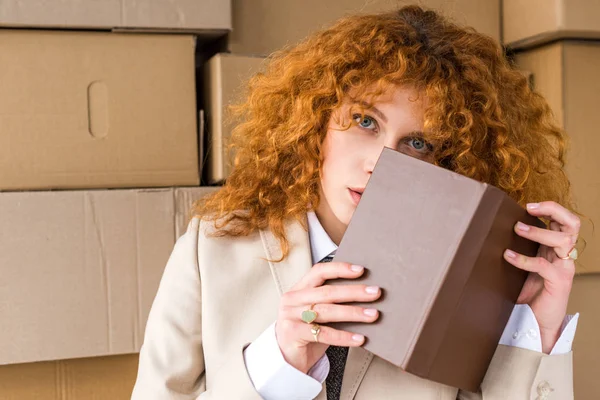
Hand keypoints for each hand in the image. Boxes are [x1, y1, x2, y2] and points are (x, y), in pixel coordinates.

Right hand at [275, 262, 380, 373]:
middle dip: (354, 291)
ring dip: (353, 312)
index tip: (361, 270)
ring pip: (327, 311)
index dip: (340, 269)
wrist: (287, 360)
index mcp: (298, 289)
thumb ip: (332, 302)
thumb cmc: (307, 334)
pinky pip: (323, 334)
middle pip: (327, 292)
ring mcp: (290, 316)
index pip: (319, 272)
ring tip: (373, 315)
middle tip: (375, 293)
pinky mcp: (292, 334)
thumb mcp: (317, 314)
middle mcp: (292, 300)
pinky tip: (360, 338)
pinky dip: (344, 336)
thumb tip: (365, 295)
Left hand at [503, 201, 579, 353]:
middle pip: (572, 224)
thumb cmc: (527, 293)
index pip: (565, 220)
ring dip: (538, 232)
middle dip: (553, 210)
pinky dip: (524, 259)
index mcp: (556, 248)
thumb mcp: (523, 266)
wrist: (536, 323)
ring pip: (562, 240)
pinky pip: (544, 266)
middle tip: (530, 208)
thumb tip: (490, 231)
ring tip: (517, 228)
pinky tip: (507, 256)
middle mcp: (563, 255)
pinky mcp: (558, 282)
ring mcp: (563, 268)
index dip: (551, 208)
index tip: (528, 205)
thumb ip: (518, 249)